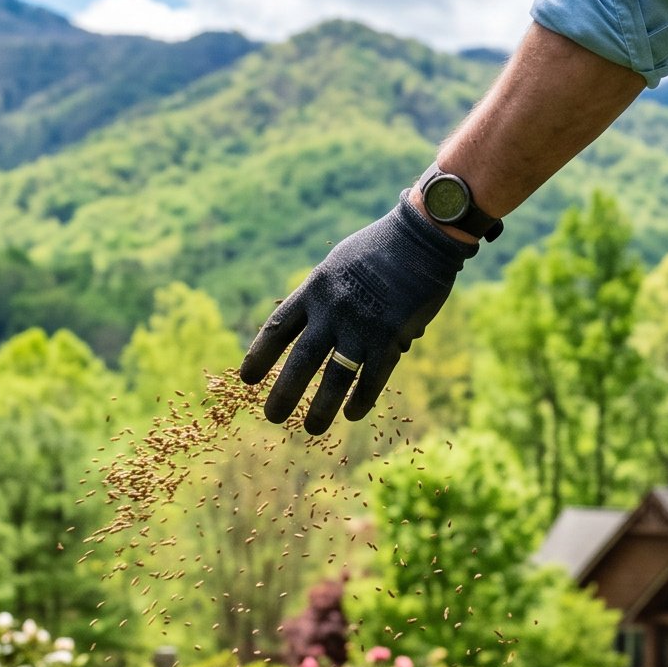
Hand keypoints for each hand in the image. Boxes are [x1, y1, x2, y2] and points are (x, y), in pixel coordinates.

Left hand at [241, 196, 477, 433]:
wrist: (422, 236)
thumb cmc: (380, 248)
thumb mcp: (338, 263)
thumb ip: (324, 296)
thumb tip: (318, 331)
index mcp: (314, 288)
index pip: (277, 328)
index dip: (259, 356)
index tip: (245, 378)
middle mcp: (332, 309)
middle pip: (300, 360)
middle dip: (284, 393)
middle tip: (272, 416)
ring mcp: (362, 325)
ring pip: (335, 378)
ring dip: (321, 408)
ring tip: (312, 429)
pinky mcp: (391, 337)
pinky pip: (372, 379)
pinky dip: (361, 400)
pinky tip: (352, 414)